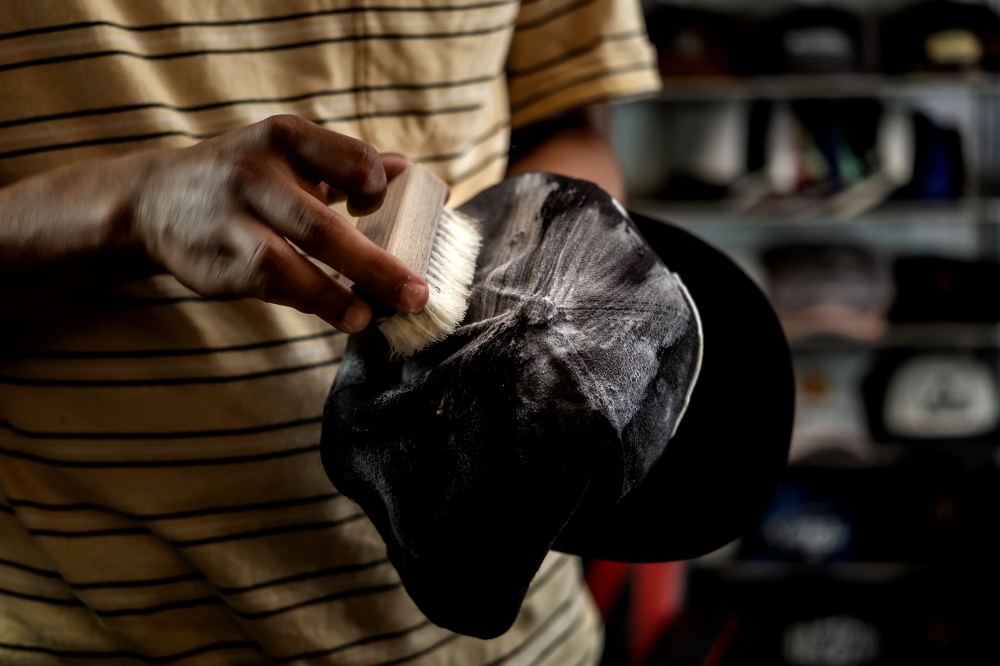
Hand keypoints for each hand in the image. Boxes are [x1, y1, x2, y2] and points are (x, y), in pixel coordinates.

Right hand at [128, 115, 426, 331]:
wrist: (152, 200)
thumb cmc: (242, 177)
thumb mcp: (290, 154)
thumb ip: (346, 164)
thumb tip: (407, 172)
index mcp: (285, 138)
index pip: (353, 160)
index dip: (376, 188)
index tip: (373, 207)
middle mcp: (255, 174)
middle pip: (322, 226)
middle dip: (376, 266)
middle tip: (416, 294)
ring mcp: (230, 220)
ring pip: (285, 264)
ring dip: (333, 296)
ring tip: (366, 318)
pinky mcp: (214, 263)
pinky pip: (266, 287)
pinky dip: (304, 302)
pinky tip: (333, 313)